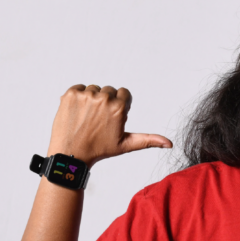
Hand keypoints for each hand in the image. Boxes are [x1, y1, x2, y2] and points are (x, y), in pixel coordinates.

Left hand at [46, 85, 171, 163]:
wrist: (70, 153)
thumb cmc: (98, 150)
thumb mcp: (126, 144)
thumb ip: (148, 140)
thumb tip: (169, 144)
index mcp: (119, 108)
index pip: (124, 93)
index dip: (119, 105)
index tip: (110, 117)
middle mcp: (103, 99)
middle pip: (109, 90)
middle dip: (105, 102)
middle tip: (97, 120)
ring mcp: (85, 95)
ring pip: (94, 89)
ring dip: (91, 99)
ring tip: (86, 117)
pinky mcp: (70, 94)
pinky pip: (79, 87)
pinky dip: (78, 97)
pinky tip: (77, 112)